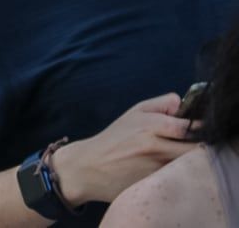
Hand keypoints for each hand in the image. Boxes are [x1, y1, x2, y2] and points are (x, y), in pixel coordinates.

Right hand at [51, 93, 197, 205]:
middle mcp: (156, 147)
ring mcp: (157, 168)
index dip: (198, 129)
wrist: (90, 167)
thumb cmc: (114, 138)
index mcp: (151, 126)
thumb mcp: (133, 113)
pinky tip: (164, 170)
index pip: (189, 127)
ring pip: (187, 165)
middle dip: (195, 147)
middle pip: (194, 149)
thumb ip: (160, 104)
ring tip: (172, 157)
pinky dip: (177, 174)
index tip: (197, 130)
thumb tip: (181, 103)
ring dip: (186, 161)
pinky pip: (177, 178)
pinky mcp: (156, 185)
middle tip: (187, 145)